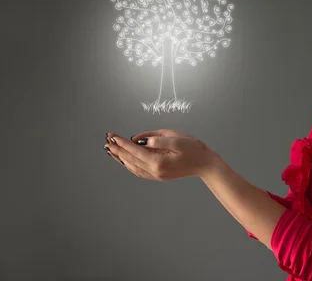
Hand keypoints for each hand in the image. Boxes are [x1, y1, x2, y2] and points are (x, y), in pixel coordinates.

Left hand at [104, 129, 220, 180]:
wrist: (205, 164)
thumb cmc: (193, 148)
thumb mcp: (174, 138)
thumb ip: (154, 138)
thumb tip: (137, 139)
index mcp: (158, 161)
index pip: (134, 150)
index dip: (122, 142)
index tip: (112, 136)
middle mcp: (155, 171)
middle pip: (131, 159)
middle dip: (118, 150)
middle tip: (106, 141)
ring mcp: (156, 175)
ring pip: (133, 167)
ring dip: (121, 158)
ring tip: (111, 151)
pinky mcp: (159, 175)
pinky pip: (139, 171)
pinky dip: (130, 165)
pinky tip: (125, 160)